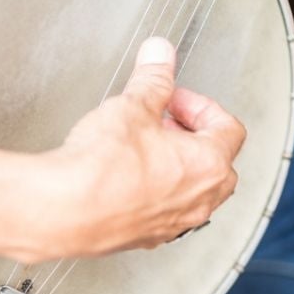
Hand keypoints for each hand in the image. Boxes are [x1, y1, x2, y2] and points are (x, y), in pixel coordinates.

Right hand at [40, 37, 244, 258]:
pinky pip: (165, 210)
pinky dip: (155, 191)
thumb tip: (160, 56)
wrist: (66, 210)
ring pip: (192, 190)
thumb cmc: (103, 168)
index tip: (174, 99)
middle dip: (192, 136)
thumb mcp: (132, 106)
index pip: (228, 128)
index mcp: (208, 164)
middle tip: (163, 122)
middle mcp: (199, 200)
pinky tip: (126, 178)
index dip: (200, 105)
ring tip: (143, 148)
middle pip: (217, 162)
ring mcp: (174, 224)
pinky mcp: (146, 237)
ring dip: (176, 165)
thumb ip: (153, 78)